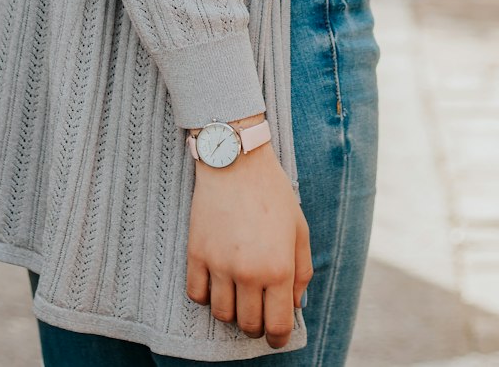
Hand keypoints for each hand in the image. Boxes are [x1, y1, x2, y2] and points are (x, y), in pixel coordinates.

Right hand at [186, 140, 312, 348]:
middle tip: (259, 310)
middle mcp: (248, 273)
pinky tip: (217, 282)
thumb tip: (292, 306)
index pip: (276, 326)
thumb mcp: (299, 229)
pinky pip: (197, 295)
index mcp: (278, 268)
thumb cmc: (273, 192)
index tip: (276, 337)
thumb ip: (301, 271)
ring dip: (232, 311)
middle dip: (256, 325)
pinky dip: (207, 295)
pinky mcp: (196, 254)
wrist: (236, 161)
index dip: (277, 338)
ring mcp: (219, 265)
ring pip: (222, 314)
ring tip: (238, 296)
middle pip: (249, 324)